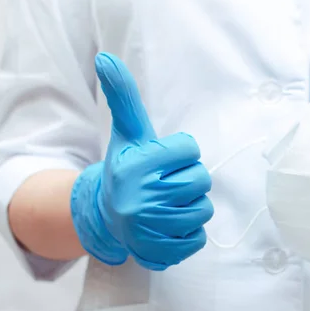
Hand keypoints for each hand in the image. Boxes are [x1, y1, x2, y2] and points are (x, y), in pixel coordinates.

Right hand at [70, 53, 213, 270]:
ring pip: (204, 209)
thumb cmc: (128, 169)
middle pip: (201, 180)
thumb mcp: (127, 133)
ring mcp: (149, 229)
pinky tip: (169, 226)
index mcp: (134, 166)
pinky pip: (199, 238)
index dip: (181, 153)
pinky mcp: (160, 253)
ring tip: (167, 205)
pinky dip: (190, 232)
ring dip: (191, 206)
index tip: (162, 160)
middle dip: (189, 179)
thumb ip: (123, 97)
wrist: (108, 215)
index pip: (190, 148)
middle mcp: (139, 199)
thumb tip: (105, 57)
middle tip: (166, 184)